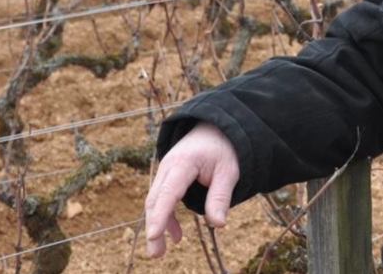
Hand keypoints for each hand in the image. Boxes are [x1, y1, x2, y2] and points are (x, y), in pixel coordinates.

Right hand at [143, 121, 239, 257]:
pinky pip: (161, 198)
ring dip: (156, 225)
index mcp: (184, 163)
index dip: (161, 215)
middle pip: (155, 200)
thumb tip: (218, 224)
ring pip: (155, 200)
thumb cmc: (223, 149)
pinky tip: (176, 235)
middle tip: (156, 254)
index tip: (154, 235)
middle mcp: (168, 166)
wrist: (215, 128)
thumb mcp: (229, 171)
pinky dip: (165, 216)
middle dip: (154, 227)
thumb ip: (220, 196)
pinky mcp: (167, 177)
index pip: (169, 192)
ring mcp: (165, 171)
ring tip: (160, 252)